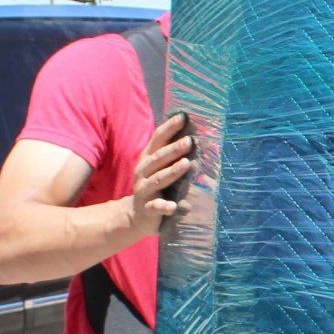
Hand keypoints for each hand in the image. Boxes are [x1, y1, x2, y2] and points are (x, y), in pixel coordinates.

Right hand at [127, 112, 192, 238]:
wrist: (136, 216)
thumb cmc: (155, 188)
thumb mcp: (163, 170)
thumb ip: (176, 158)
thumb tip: (198, 140)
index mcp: (148, 159)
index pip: (158, 140)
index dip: (169, 128)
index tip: (183, 117)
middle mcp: (143, 172)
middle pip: (158, 158)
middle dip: (173, 149)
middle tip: (189, 141)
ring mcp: (144, 190)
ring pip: (158, 179)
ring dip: (172, 172)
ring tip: (186, 164)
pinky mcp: (147, 209)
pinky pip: (156, 207)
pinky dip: (165, 206)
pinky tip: (174, 206)